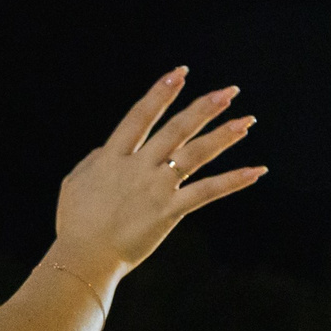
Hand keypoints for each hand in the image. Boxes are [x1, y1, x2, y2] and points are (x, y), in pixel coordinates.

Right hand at [53, 69, 264, 279]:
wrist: (84, 255)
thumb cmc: (75, 222)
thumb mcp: (75, 182)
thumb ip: (94, 161)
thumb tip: (108, 149)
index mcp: (112, 156)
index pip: (140, 117)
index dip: (160, 93)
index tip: (179, 74)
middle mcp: (137, 166)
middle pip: (175, 130)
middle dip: (203, 108)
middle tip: (229, 91)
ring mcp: (156, 188)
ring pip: (195, 154)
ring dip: (223, 135)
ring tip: (247, 120)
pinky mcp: (170, 211)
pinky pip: (207, 192)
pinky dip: (233, 181)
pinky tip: (256, 170)